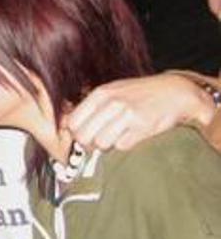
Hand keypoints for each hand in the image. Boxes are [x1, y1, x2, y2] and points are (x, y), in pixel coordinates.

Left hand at [66, 74, 213, 150]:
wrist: (174, 92)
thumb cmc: (138, 94)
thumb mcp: (111, 92)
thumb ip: (90, 106)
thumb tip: (64, 123)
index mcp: (100, 94)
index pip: (73, 122)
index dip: (75, 132)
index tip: (83, 134)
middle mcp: (112, 103)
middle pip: (84, 136)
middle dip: (89, 142)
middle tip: (99, 138)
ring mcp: (127, 115)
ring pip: (102, 143)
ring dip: (108, 144)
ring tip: (117, 135)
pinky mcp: (142, 127)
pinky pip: (122, 146)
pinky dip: (125, 144)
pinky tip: (131, 134)